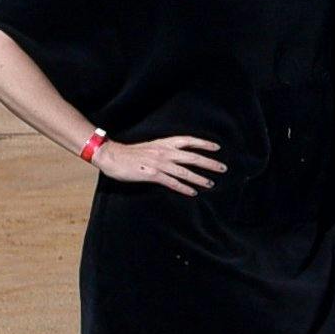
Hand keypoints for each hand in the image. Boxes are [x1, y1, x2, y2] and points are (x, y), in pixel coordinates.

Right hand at [91, 133, 223, 195]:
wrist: (111, 155)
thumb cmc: (130, 153)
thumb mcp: (151, 147)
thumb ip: (164, 151)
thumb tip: (178, 158)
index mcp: (164, 143)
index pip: (188, 141)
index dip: (204, 143)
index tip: (217, 147)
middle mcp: (164, 152)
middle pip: (192, 157)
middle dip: (209, 163)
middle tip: (223, 168)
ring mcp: (159, 164)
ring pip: (185, 171)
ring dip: (199, 178)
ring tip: (211, 183)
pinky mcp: (152, 175)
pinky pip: (171, 182)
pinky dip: (183, 188)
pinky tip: (192, 192)